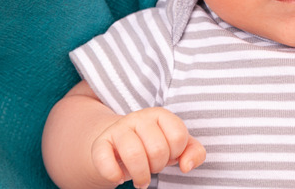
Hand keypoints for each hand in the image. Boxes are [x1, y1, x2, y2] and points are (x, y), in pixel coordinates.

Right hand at [90, 107, 205, 188]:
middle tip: (152, 167)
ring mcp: (118, 129)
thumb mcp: (177, 146)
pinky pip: (104, 160)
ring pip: (134, 154)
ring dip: (141, 175)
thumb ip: (193, 152)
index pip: (178, 136)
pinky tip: (119, 178)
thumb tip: (186, 166)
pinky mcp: (100, 143)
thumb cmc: (152, 145)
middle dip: (158, 166)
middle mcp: (138, 117)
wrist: (117, 144)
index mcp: (160, 115)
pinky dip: (114, 175)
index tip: (168, 155)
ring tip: (141, 180)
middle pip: (158, 149)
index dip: (176, 153)